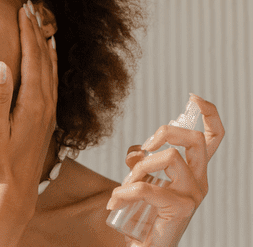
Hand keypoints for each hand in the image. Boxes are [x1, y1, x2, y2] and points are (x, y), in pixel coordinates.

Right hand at [0, 2, 57, 211]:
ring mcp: (49, 110)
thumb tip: (2, 65)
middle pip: (43, 58)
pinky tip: (48, 56)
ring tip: (40, 23)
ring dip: (44, 43)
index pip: (32, 58)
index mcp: (32, 103)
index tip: (24, 10)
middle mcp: (45, 103)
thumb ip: (0, 98)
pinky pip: (52, 81)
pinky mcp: (48, 116)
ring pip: (50, 68)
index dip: (28, 32)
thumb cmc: (0, 163)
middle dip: (36, 30)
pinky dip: (50, 62)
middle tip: (31, 6)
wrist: (18, 190)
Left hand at [107, 94, 224, 246]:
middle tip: (145, 145)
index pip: (213, 139)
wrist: (148, 246)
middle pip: (195, 139)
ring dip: (140, 166)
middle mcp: (199, 181)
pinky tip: (116, 200)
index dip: (209, 114)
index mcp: (194, 171)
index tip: (194, 97)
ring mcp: (193, 195)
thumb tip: (136, 150)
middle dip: (165, 132)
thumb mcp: (144, 178)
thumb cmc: (145, 211)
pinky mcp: (180, 209)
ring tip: (126, 184)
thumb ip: (142, 160)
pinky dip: (124, 191)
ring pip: (169, 157)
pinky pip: (146, 187)